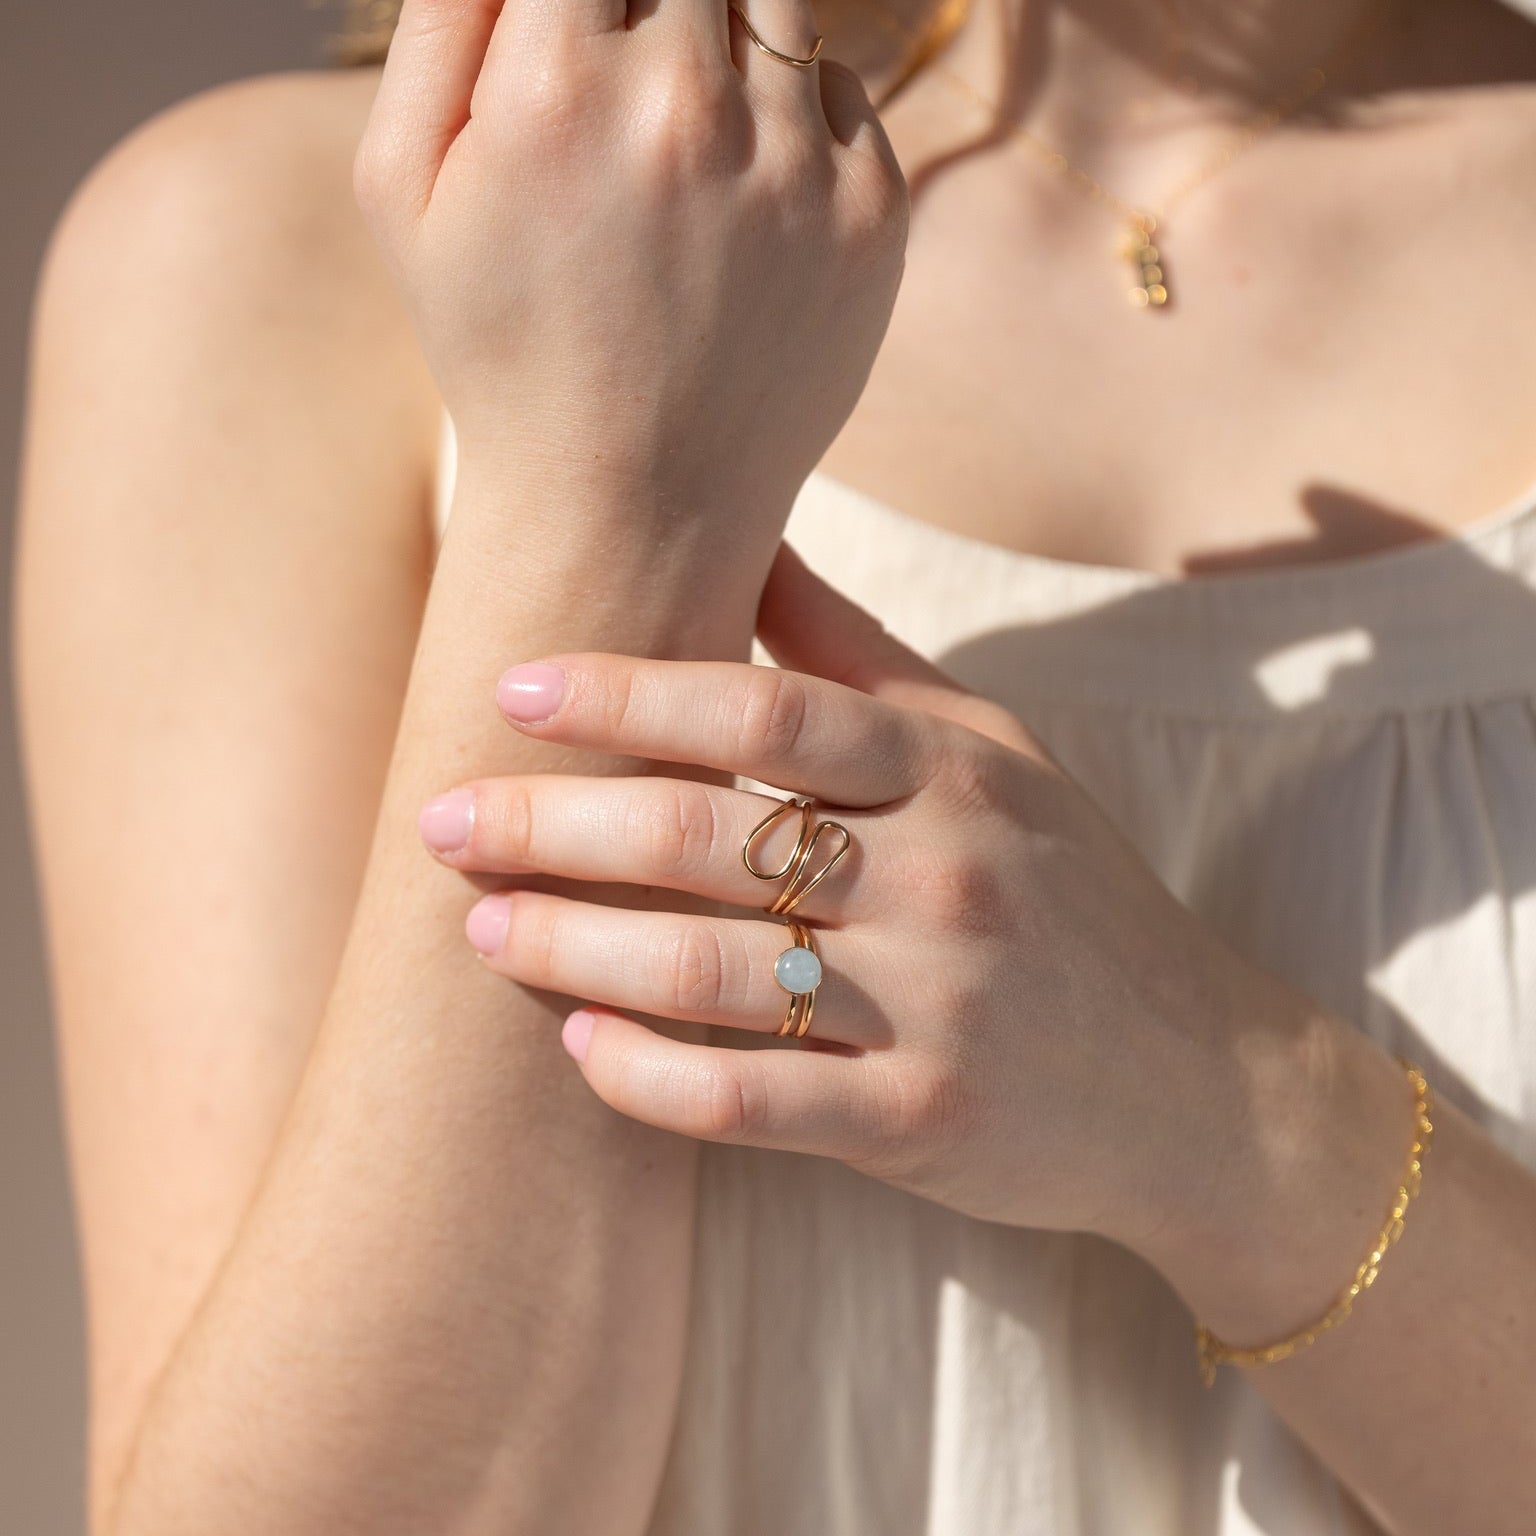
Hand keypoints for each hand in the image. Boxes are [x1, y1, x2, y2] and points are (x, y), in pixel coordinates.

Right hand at [355, 0, 907, 527]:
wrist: (631, 511)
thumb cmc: (502, 351)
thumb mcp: (399, 188)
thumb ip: (442, 11)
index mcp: (557, 87)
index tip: (587, 22)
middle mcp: (690, 111)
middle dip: (658, 3)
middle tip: (628, 80)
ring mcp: (797, 165)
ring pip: (777, 2)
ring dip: (728, 40)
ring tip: (681, 146)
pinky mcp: (875, 217)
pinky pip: (840, 90)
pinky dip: (793, 118)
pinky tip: (740, 214)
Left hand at [416, 544, 1316, 1253]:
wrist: (1203, 1083)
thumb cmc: (1078, 897)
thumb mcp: (1001, 755)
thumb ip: (870, 660)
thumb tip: (756, 547)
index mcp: (956, 772)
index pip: (766, 713)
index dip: (628, 695)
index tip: (516, 690)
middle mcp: (948, 876)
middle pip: (715, 835)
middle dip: (558, 821)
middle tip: (441, 818)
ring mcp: (938, 1006)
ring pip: (717, 971)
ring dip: (578, 946)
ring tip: (480, 926)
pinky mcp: (923, 1123)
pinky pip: (758, 1102)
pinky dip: (653, 1079)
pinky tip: (578, 1048)